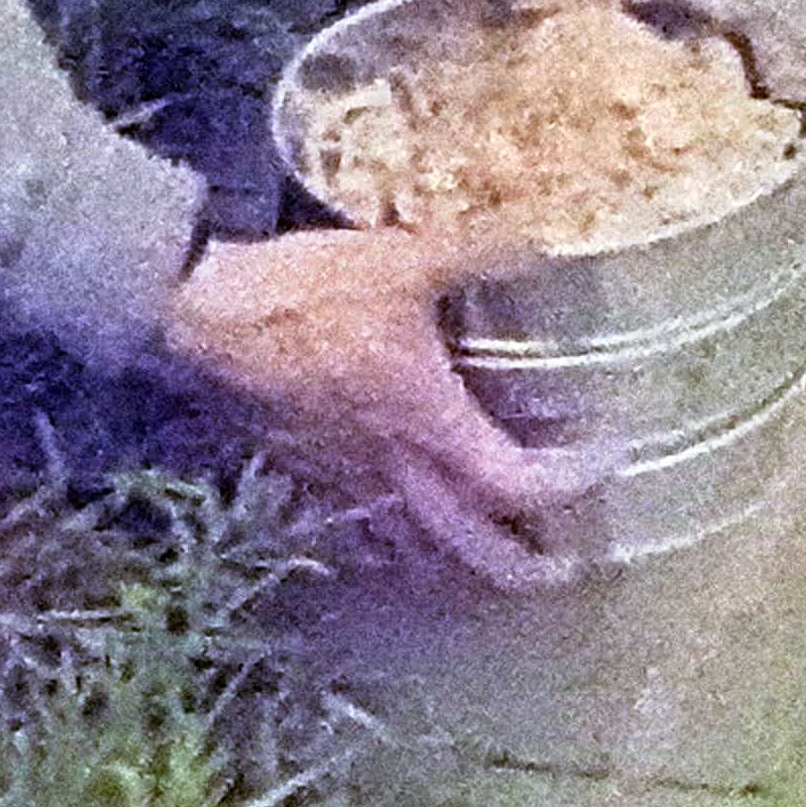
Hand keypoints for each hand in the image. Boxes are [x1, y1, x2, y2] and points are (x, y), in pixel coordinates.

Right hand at [158, 223, 605, 590]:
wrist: (199, 317)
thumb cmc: (302, 293)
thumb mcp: (401, 257)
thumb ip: (479, 251)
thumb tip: (543, 240)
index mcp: (424, 420)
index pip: (514, 480)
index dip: (570, 479)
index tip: (606, 455)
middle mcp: (392, 467)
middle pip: (468, 548)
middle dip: (520, 566)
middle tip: (562, 566)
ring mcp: (345, 478)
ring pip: (414, 548)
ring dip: (461, 560)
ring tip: (494, 550)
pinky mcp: (305, 472)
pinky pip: (365, 525)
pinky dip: (400, 536)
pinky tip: (410, 521)